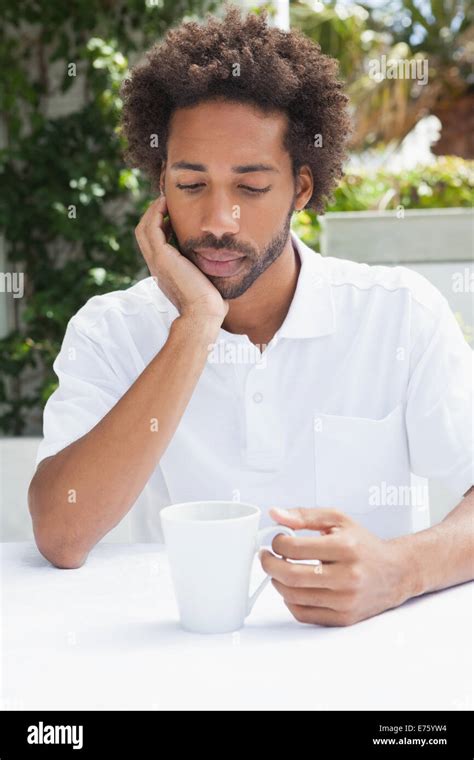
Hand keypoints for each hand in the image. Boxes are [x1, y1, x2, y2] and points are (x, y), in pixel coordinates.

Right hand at [135, 195, 228, 322]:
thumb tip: (218, 264)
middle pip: (144, 234)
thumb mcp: (204, 281)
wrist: (204, 312)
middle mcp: (157, 266)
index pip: (154, 244)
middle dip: (153, 215)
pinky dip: (156, 213)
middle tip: (166, 202)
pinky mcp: (161, 257)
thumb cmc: (210, 303)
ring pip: (144, 229)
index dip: (160, 227)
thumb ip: (204, 271)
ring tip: (165, 199)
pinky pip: (151, 228)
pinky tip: (166, 204)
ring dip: (153, 211)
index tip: (172, 216)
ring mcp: (156, 261)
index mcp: (165, 271)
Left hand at [260, 507, 411, 626]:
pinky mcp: (343, 618)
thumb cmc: (364, 545)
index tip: (275, 539)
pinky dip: (290, 600)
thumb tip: (275, 514)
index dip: (277, 542)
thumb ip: (304, 516)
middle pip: (291, 576)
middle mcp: (348, 576)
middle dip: (270, 564)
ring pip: (293, 597)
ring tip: (279, 570)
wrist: (395, 573)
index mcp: (346, 548)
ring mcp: (346, 601)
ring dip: (277, 582)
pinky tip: (293, 587)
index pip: (296, 548)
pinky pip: (303, 614)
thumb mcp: (338, 520)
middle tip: (266, 556)